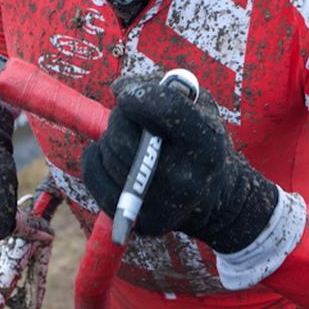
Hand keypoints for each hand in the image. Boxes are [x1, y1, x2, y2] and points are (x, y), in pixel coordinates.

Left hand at [82, 76, 277, 253]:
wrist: (214, 198)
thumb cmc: (200, 140)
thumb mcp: (199, 106)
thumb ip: (163, 86)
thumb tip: (119, 89)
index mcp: (208, 144)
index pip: (165, 108)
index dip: (138, 95)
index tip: (128, 94)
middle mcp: (187, 180)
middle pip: (125, 136)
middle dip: (120, 117)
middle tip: (128, 116)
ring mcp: (162, 206)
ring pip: (109, 154)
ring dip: (110, 137)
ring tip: (129, 138)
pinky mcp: (141, 222)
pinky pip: (94, 177)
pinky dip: (95, 158)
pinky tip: (112, 155)